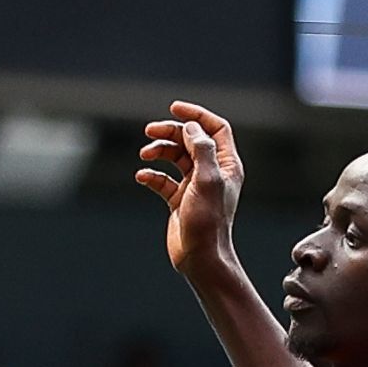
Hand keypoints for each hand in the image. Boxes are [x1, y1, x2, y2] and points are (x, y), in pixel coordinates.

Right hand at [137, 100, 246, 274]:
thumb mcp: (207, 180)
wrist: (200, 257)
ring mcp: (194, 186)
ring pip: (174, 157)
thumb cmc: (208, 222)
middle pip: (190, 140)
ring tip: (144, 155)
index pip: (214, 128)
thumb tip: (191, 127)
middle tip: (150, 131)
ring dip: (158, 152)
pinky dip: (151, 176)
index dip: (196, 115)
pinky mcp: (179, 200)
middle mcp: (211, 172)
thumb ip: (202, 149)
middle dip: (170, 132)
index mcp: (225, 164)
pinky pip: (162, 181)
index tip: (174, 108)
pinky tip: (142, 177)